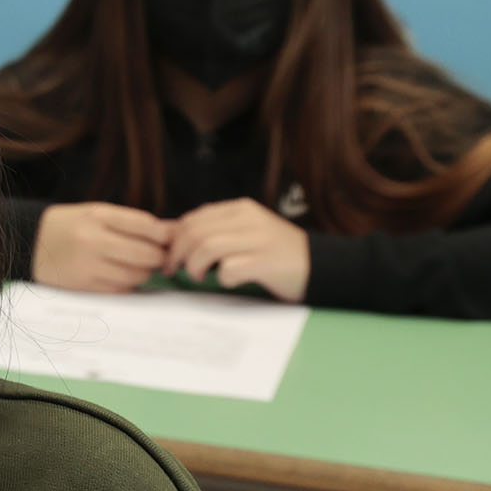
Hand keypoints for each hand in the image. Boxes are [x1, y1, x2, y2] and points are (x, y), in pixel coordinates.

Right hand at [31, 203, 172, 292]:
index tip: (169, 240)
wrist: (30, 243)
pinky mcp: (83, 286)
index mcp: (98, 216)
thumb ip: (134, 223)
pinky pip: (120, 290)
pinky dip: (128, 285)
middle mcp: (92, 240)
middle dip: (158, 257)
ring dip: (145, 273)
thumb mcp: (99, 214)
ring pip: (135, 275)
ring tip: (139, 266)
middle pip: (145, 254)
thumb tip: (175, 232)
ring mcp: (87, 265)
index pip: (145, 225)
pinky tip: (123, 276)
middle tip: (159, 257)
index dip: (165, 235)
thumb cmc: (72, 226)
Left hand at [165, 197, 309, 300]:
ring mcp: (259, 239)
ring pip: (206, 246)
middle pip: (195, 232)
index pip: (193, 219)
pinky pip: (229, 268)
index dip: (174, 240)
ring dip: (195, 266)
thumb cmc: (274, 254)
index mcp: (240, 209)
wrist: (322, 266)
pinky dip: (222, 278)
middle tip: (177, 271)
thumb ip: (212, 232)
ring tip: (199, 277)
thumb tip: (169, 235)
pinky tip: (230, 281)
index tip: (169, 258)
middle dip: (178, 254)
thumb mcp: (244, 234)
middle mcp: (249, 219)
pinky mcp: (267, 261)